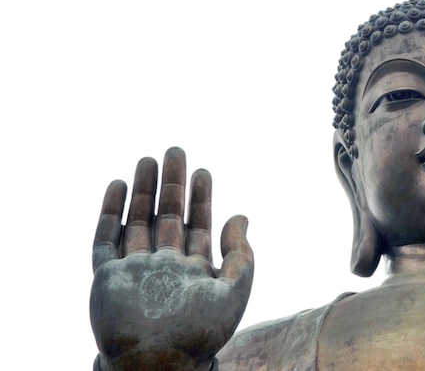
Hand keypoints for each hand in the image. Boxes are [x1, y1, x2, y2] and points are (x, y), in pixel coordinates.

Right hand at [90, 147, 253, 369]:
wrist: (158, 364)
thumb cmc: (200, 333)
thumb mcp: (234, 290)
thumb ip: (241, 254)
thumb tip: (241, 216)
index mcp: (194, 269)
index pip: (199, 224)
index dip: (201, 197)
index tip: (203, 171)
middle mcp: (164, 265)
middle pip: (167, 215)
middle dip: (171, 184)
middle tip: (175, 151)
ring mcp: (135, 269)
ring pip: (138, 220)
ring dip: (142, 191)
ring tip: (147, 159)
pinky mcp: (107, 276)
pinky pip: (106, 238)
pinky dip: (110, 212)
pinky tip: (118, 186)